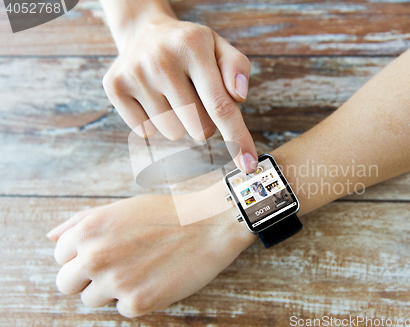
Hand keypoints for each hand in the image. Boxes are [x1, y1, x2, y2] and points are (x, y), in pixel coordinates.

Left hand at [46, 194, 255, 317]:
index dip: (82, 255)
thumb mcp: (120, 208)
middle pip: (65, 284)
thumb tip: (50, 236)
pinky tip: (157, 278)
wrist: (210, 224)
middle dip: (86, 278)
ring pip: (92, 300)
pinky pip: (123, 309)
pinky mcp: (138, 303)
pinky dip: (138, 298)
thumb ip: (80, 221)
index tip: (105, 252)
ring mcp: (115, 281)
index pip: (60, 256)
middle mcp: (95, 256)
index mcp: (88, 230)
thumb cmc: (167, 213)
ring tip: (141, 270)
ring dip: (112, 289)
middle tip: (117, 267)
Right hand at [102, 11, 257, 172]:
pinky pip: (146, 131)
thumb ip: (237, 68)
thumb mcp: (219, 47)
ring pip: (174, 132)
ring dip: (180, 122)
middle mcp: (161, 59)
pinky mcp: (115, 87)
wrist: (145, 32)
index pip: (220, 105)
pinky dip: (155, 122)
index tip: (248, 165)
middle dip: (206, 122)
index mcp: (192, 46)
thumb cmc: (190, 47)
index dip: (237, 138)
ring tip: (173, 93)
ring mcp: (134, 74)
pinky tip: (154, 96)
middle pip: (199, 127)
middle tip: (196, 96)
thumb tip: (239, 96)